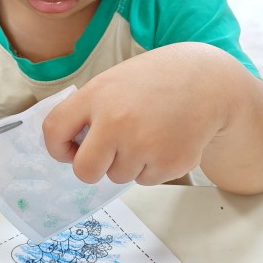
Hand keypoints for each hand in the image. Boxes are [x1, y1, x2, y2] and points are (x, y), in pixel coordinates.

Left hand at [42, 44, 262, 192]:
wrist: (208, 83)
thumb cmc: (156, 81)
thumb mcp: (115, 82)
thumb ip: (91, 111)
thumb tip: (71, 148)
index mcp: (97, 96)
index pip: (54, 131)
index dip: (58, 147)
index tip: (68, 150)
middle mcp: (116, 122)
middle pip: (84, 171)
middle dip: (92, 168)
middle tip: (107, 154)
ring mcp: (142, 146)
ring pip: (118, 176)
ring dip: (128, 163)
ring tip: (148, 134)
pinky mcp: (167, 164)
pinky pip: (144, 180)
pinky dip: (151, 167)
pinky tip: (165, 141)